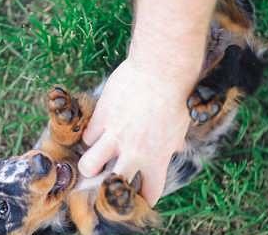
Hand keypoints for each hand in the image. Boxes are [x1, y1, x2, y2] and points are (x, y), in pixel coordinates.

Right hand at [78, 58, 196, 205]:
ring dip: (90, 166)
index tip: (140, 194)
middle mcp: (134, 152)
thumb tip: (171, 150)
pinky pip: (88, 136)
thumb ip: (169, 145)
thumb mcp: (179, 128)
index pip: (149, 193)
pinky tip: (97, 131)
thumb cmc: (176, 96)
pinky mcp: (101, 117)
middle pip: (111, 186)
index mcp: (157, 158)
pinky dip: (91, 136)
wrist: (162, 70)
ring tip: (93, 162)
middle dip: (108, 187)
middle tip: (107, 181)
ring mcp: (114, 135)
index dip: (144, 197)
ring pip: (88, 165)